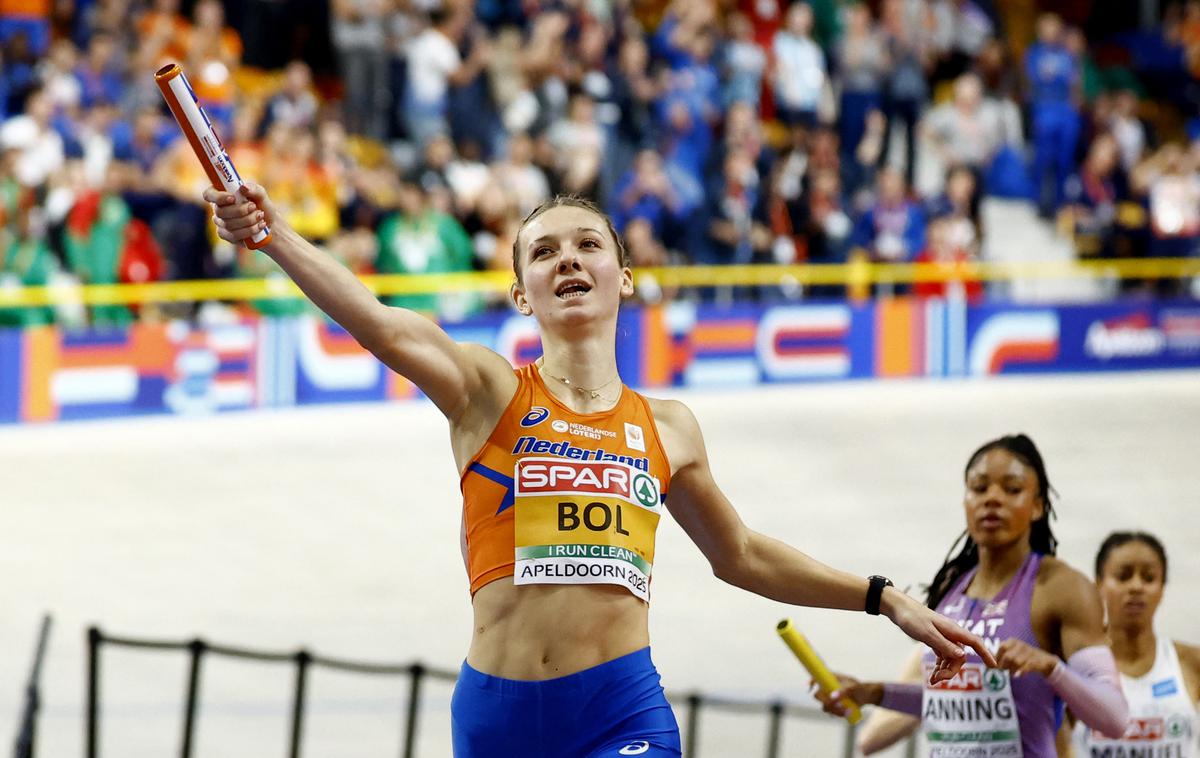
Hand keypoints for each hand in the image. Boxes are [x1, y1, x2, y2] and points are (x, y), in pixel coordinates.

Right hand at [204, 183, 275, 245]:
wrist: (271, 224)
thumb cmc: (262, 206)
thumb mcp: (261, 195)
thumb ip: (254, 189)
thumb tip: (243, 187)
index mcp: (222, 195)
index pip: (209, 194)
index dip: (218, 197)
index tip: (233, 198)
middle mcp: (218, 209)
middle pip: (220, 212)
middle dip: (240, 210)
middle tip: (254, 207)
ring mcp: (221, 224)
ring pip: (228, 225)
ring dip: (248, 220)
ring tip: (260, 216)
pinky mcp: (227, 236)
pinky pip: (234, 236)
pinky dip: (250, 230)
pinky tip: (260, 225)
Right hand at [812, 673, 880, 717]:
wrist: (866, 696)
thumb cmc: (859, 688)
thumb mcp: (852, 688)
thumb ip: (843, 691)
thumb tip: (832, 696)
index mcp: (830, 679)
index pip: (816, 678)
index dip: (811, 682)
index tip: (809, 688)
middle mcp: (827, 688)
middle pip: (818, 696)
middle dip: (826, 703)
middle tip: (837, 706)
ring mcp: (830, 698)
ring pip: (824, 707)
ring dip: (834, 710)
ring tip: (846, 711)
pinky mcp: (834, 707)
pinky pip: (831, 713)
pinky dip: (838, 714)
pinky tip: (846, 713)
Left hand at [883, 588, 997, 683]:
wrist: (898, 608)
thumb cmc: (912, 618)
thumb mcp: (927, 634)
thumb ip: (944, 645)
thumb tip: (963, 657)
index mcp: (952, 630)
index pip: (975, 642)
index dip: (986, 654)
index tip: (994, 667)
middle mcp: (951, 634)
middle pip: (960, 656)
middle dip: (952, 670)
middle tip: (937, 680)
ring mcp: (943, 637)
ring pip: (951, 658)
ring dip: (944, 670)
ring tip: (932, 680)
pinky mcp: (935, 639)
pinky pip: (943, 656)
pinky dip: (940, 666)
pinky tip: (933, 675)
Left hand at [995, 638, 1058, 677]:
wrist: (1045, 661)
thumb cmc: (1024, 658)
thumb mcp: (1012, 654)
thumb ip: (1000, 658)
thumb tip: (987, 664)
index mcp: (1012, 641)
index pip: (1001, 648)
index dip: (996, 658)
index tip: (993, 667)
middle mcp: (1020, 644)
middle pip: (1007, 656)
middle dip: (1003, 665)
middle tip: (1003, 671)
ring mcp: (1029, 652)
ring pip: (1016, 661)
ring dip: (1012, 670)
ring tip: (1012, 673)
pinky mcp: (1037, 660)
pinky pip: (1027, 666)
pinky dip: (1021, 671)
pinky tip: (1019, 675)